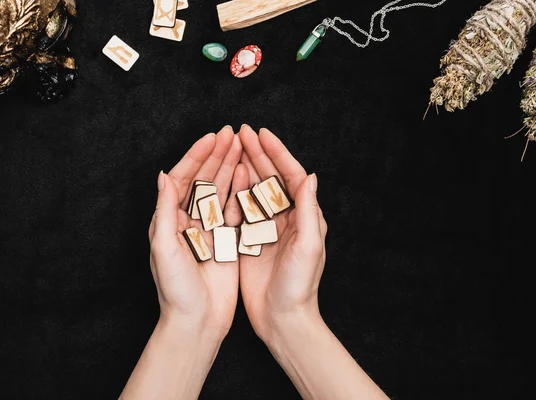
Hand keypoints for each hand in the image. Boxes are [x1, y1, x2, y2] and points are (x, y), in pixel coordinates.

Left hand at [148, 126, 243, 338]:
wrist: (196, 322)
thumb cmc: (175, 290)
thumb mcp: (164, 248)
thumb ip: (164, 211)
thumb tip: (163, 175)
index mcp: (169, 220)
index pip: (182, 179)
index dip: (196, 156)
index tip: (211, 137)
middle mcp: (188, 221)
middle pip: (203, 180)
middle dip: (216, 155)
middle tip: (232, 133)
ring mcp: (209, 230)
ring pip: (220, 191)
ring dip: (229, 167)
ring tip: (241, 145)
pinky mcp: (226, 241)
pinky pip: (235, 210)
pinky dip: (241, 190)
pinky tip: (249, 173)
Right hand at [236, 125, 326, 343]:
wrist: (282, 318)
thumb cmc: (300, 286)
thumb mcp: (309, 247)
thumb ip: (310, 212)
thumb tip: (310, 176)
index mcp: (305, 216)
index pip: (291, 175)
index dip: (277, 153)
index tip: (262, 134)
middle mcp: (287, 218)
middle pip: (271, 178)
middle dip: (257, 153)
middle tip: (241, 132)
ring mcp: (267, 228)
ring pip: (255, 189)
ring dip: (245, 166)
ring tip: (232, 146)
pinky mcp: (250, 240)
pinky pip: (241, 210)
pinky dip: (233, 191)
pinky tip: (224, 177)